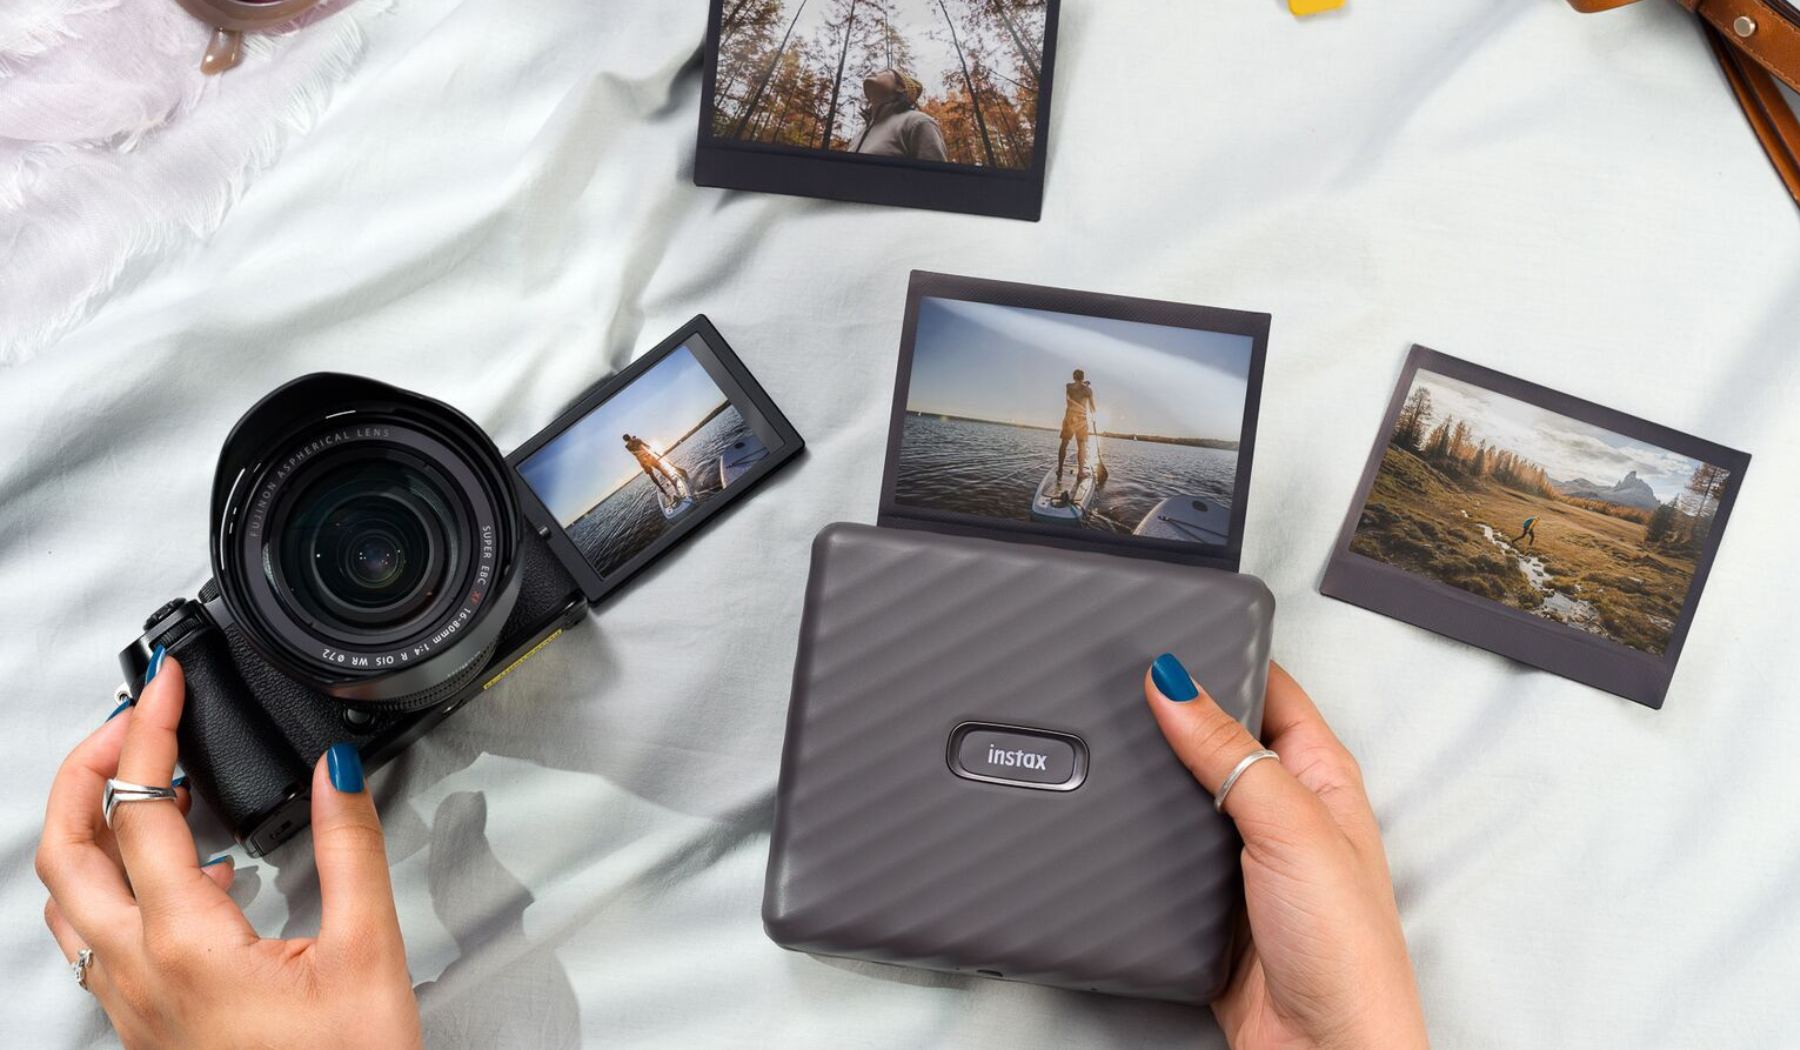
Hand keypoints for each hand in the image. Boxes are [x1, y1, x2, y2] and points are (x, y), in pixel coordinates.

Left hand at [36, 654, 422, 1049]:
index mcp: (187, 944)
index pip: (141, 809)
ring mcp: (133, 1003)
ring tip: (153, 783)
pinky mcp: (146, 1023)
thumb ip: (350, 848)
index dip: (149, 730)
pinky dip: (119, 879)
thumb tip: (335, 769)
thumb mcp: (368, 953)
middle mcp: (139, 974)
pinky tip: (189, 873)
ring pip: (68, 898)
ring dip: (94, 825)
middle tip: (136, 719)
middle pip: (63, 850)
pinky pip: (98, 937)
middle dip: (88, 768)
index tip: (166, 680)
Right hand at [1144, 656, 1427, 1049]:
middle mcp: (1283, 809)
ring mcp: (1244, 856)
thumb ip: (1229, 752)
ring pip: (1183, 791)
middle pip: (1217, 734)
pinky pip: (1161, 851)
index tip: (1168, 633)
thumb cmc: (1346, 952)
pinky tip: (1118, 824)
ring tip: (1114, 743)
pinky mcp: (1207, 901)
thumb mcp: (1289, 826)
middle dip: (1173, 712)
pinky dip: (1137, 836)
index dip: (1223, 655)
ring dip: (1153, 775)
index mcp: (1320, 774)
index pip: (1269, 686)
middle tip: (1123, 684)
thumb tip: (1175, 683)